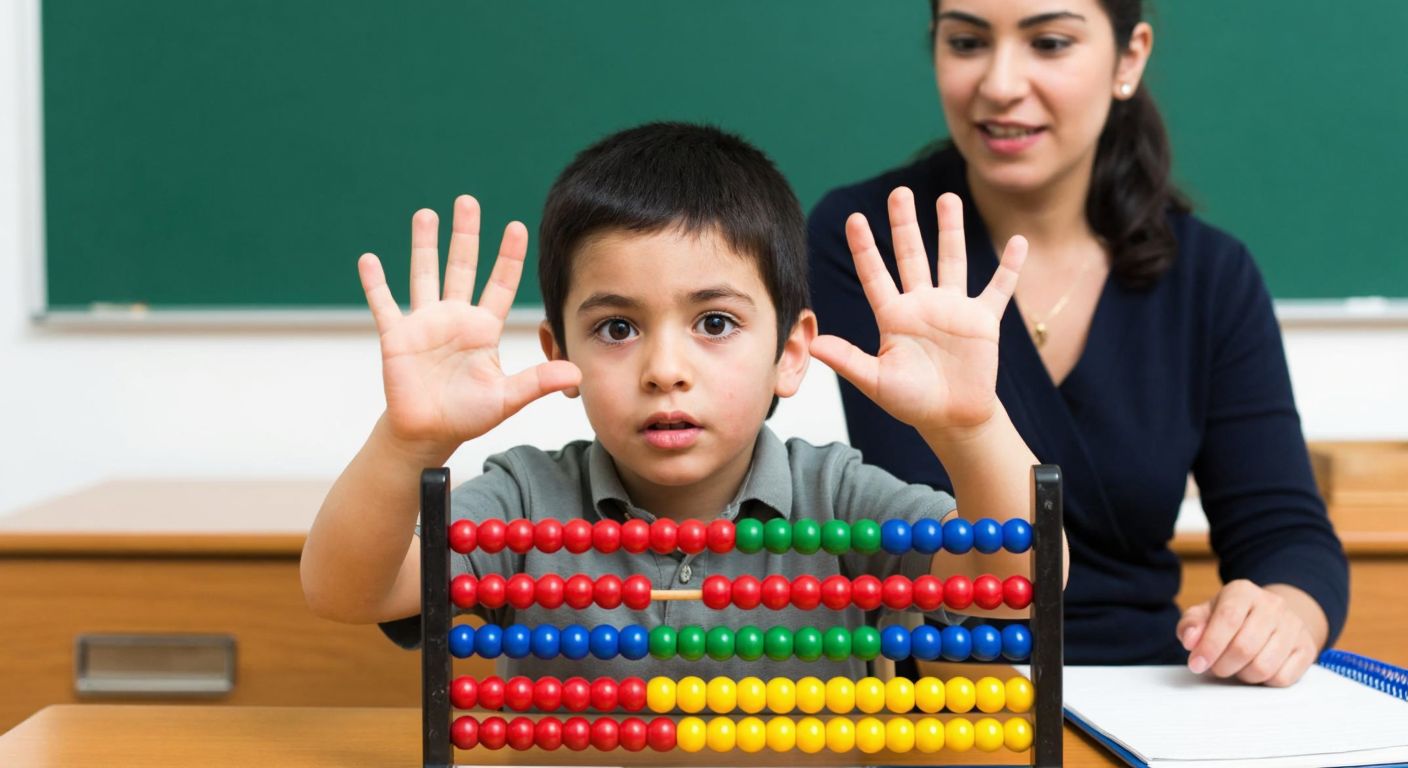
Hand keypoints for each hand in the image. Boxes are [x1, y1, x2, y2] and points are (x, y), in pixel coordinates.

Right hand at [358, 195, 580, 451]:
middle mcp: (455, 318)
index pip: (500, 284)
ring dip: (424, 245)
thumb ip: (538, 382)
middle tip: (468, 201)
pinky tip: (368, 260)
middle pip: (462, 266)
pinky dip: (376, 284)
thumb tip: (577, 375)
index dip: (508, 256)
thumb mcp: (507, 398)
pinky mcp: (396, 337)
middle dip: (466, 234)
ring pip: (424, 274)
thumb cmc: (467, 415)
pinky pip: (384, 305)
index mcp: (483, 328)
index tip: (517, 226)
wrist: (429, 433)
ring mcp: (424, 324)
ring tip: (426, 214)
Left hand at [810, 188, 1026, 434]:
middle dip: (904, 224)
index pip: (875, 275)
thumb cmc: (912, 402)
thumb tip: (812, 345)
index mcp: (894, 316)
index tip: (854, 218)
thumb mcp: (876, 381)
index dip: (865, 248)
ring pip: (951, 260)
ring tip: (947, 198)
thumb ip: (848, 360)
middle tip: (898, 192)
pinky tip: (1019, 241)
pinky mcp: (983, 320)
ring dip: (950, 230)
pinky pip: (999, 287)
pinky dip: (1011, 266)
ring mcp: (954, 309)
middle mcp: (922, 305)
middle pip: (911, 255)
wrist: (952, 419)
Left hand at [1177, 580, 1318, 685]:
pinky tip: (1256, 669)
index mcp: (1243, 592)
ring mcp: (1294, 627)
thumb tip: (1190, 640)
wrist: (1271, 617)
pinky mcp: (1307, 648)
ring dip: (1242, 675)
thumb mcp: (1206, 614)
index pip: (1227, 618)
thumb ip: (1191, 625)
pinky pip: (1283, 678)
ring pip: (1264, 667)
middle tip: (1215, 668)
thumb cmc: (1232, 618)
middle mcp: (1272, 605)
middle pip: (1244, 647)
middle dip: (1223, 665)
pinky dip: (1264, 682)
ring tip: (1236, 667)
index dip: (1209, 645)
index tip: (1196, 664)